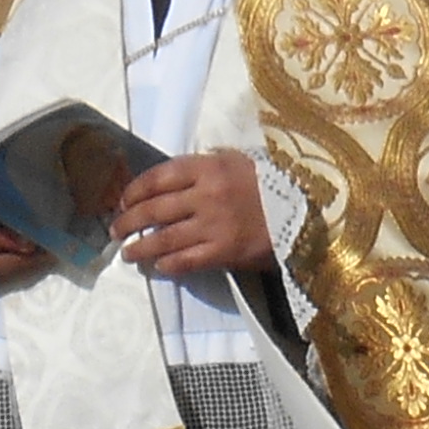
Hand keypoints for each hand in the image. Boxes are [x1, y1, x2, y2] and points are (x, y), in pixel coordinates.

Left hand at [110, 151, 275, 280]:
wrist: (312, 211)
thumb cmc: (276, 184)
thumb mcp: (240, 162)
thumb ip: (205, 167)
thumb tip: (172, 179)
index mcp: (210, 167)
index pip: (157, 177)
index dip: (134, 191)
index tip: (124, 201)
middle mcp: (207, 195)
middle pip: (153, 209)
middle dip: (128, 222)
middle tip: (116, 230)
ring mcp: (215, 225)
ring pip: (163, 238)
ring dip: (139, 247)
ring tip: (128, 253)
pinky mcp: (225, 251)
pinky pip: (185, 260)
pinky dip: (167, 264)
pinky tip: (158, 266)